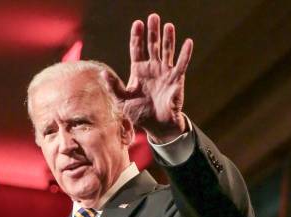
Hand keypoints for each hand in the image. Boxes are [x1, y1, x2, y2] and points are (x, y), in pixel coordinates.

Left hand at [103, 14, 192, 142]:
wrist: (156, 126)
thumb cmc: (139, 114)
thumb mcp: (122, 101)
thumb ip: (114, 87)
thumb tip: (103, 73)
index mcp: (138, 71)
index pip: (136, 49)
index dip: (137, 37)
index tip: (137, 23)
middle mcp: (152, 68)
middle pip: (152, 46)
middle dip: (152, 32)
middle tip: (153, 17)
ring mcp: (165, 72)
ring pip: (167, 51)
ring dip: (168, 38)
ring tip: (168, 26)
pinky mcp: (176, 80)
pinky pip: (181, 64)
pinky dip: (185, 54)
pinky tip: (188, 42)